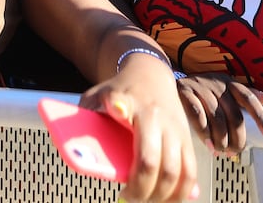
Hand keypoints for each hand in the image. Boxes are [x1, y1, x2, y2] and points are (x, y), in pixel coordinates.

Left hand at [81, 57, 198, 202]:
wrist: (150, 73)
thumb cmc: (120, 90)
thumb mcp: (96, 94)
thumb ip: (84, 115)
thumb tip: (71, 148)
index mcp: (129, 102)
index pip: (121, 106)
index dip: (118, 111)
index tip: (115, 118)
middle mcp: (156, 117)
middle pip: (152, 162)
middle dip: (141, 190)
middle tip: (127, 198)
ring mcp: (175, 129)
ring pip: (177, 172)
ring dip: (162, 195)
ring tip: (145, 201)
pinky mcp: (187, 139)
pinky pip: (191, 172)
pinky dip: (182, 192)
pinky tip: (168, 199)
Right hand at [175, 74, 262, 156]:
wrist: (167, 77)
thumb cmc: (201, 89)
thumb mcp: (223, 87)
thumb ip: (244, 94)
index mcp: (229, 83)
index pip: (249, 100)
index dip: (262, 119)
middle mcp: (217, 83)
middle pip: (235, 116)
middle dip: (237, 139)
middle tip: (234, 152)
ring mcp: (200, 87)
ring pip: (217, 119)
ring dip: (221, 140)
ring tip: (220, 150)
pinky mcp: (183, 91)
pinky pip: (197, 116)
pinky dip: (204, 133)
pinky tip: (208, 144)